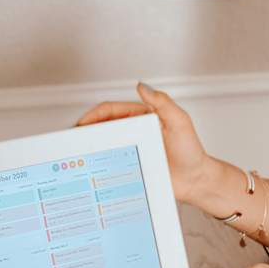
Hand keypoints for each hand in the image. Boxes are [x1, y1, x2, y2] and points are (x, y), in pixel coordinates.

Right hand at [76, 83, 208, 201]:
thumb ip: (163, 104)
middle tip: (73, 140)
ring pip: (103, 145)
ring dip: (90, 147)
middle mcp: (134, 131)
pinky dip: (98, 164)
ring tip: (78, 154)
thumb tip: (143, 87)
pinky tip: (92, 169)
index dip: (94, 115)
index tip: (82, 123)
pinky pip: (109, 163)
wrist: (195, 181)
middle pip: (102, 127)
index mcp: (142, 116)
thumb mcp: (179, 123)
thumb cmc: (190, 151)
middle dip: (85, 130)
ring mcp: (130, 149)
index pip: (111, 110)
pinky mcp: (129, 166)